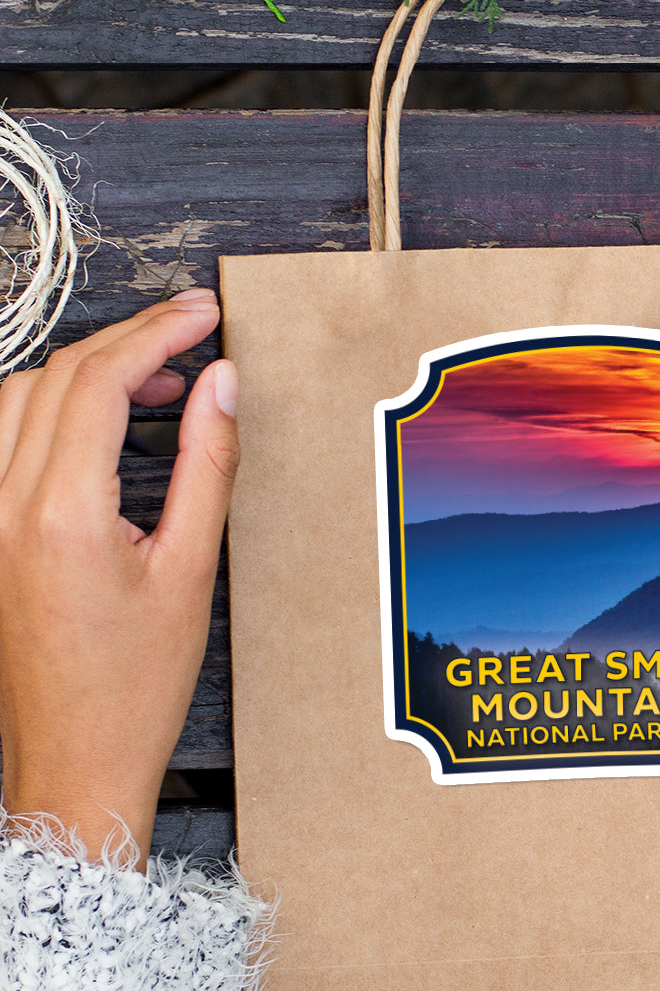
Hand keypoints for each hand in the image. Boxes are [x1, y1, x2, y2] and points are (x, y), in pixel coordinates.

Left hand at [0, 289, 238, 867]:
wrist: (74, 761)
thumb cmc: (135, 685)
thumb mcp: (191, 568)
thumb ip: (206, 463)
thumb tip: (221, 386)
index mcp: (58, 516)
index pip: (99, 382)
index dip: (157, 333)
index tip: (203, 314)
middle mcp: (3, 508)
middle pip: (56, 377)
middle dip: (130, 339)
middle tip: (194, 331)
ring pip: (20, 398)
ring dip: (88, 369)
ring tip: (160, 377)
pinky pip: (6, 436)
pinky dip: (56, 406)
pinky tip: (105, 419)